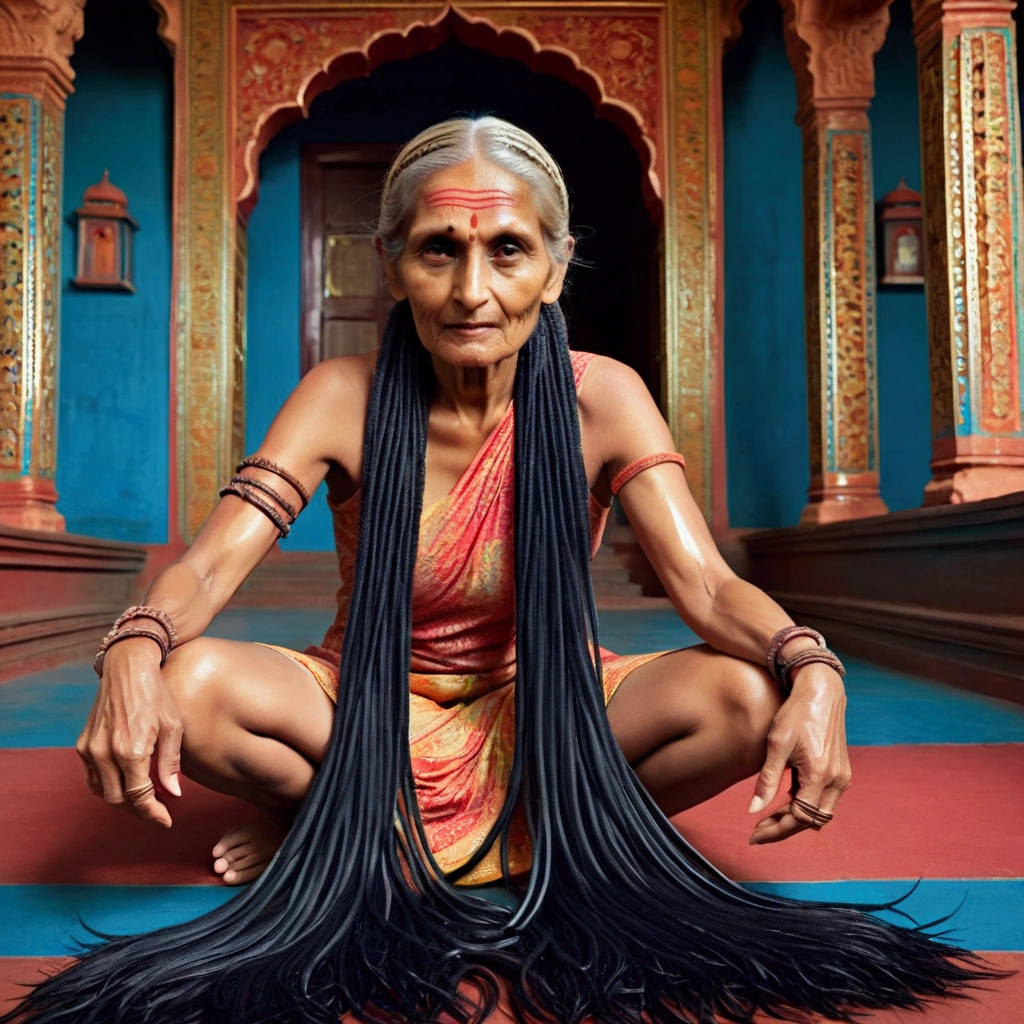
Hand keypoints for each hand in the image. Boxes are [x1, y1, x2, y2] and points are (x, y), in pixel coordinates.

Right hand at [76, 637, 183, 828]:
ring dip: (121, 802)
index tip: (166, 820)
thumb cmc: (157, 695)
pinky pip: (92, 777)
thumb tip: (173, 793)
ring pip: (101, 792)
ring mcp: (90, 749)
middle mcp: (105, 753)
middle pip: (118, 800)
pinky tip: (125, 785)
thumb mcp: (173, 727)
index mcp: (131, 750)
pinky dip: (107, 787)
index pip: (139, 796)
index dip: (153, 813)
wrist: (128, 669)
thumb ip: (171, 763)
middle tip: (157, 812)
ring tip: (143, 802)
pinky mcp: (83, 744)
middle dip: (138, 811)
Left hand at [746, 664, 851, 844]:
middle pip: (812, 821)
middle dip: (785, 828)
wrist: (821, 691)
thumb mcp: (776, 745)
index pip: (799, 819)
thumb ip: (767, 779)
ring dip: (796, 818)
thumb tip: (753, 810)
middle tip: (758, 830)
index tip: (754, 835)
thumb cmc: (796, 713)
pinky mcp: (841, 771)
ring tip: (768, 816)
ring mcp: (842, 776)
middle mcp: (837, 780)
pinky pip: (824, 799)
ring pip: (820, 813)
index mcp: (820, 775)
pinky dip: (805, 804)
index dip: (776, 830)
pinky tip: (785, 797)